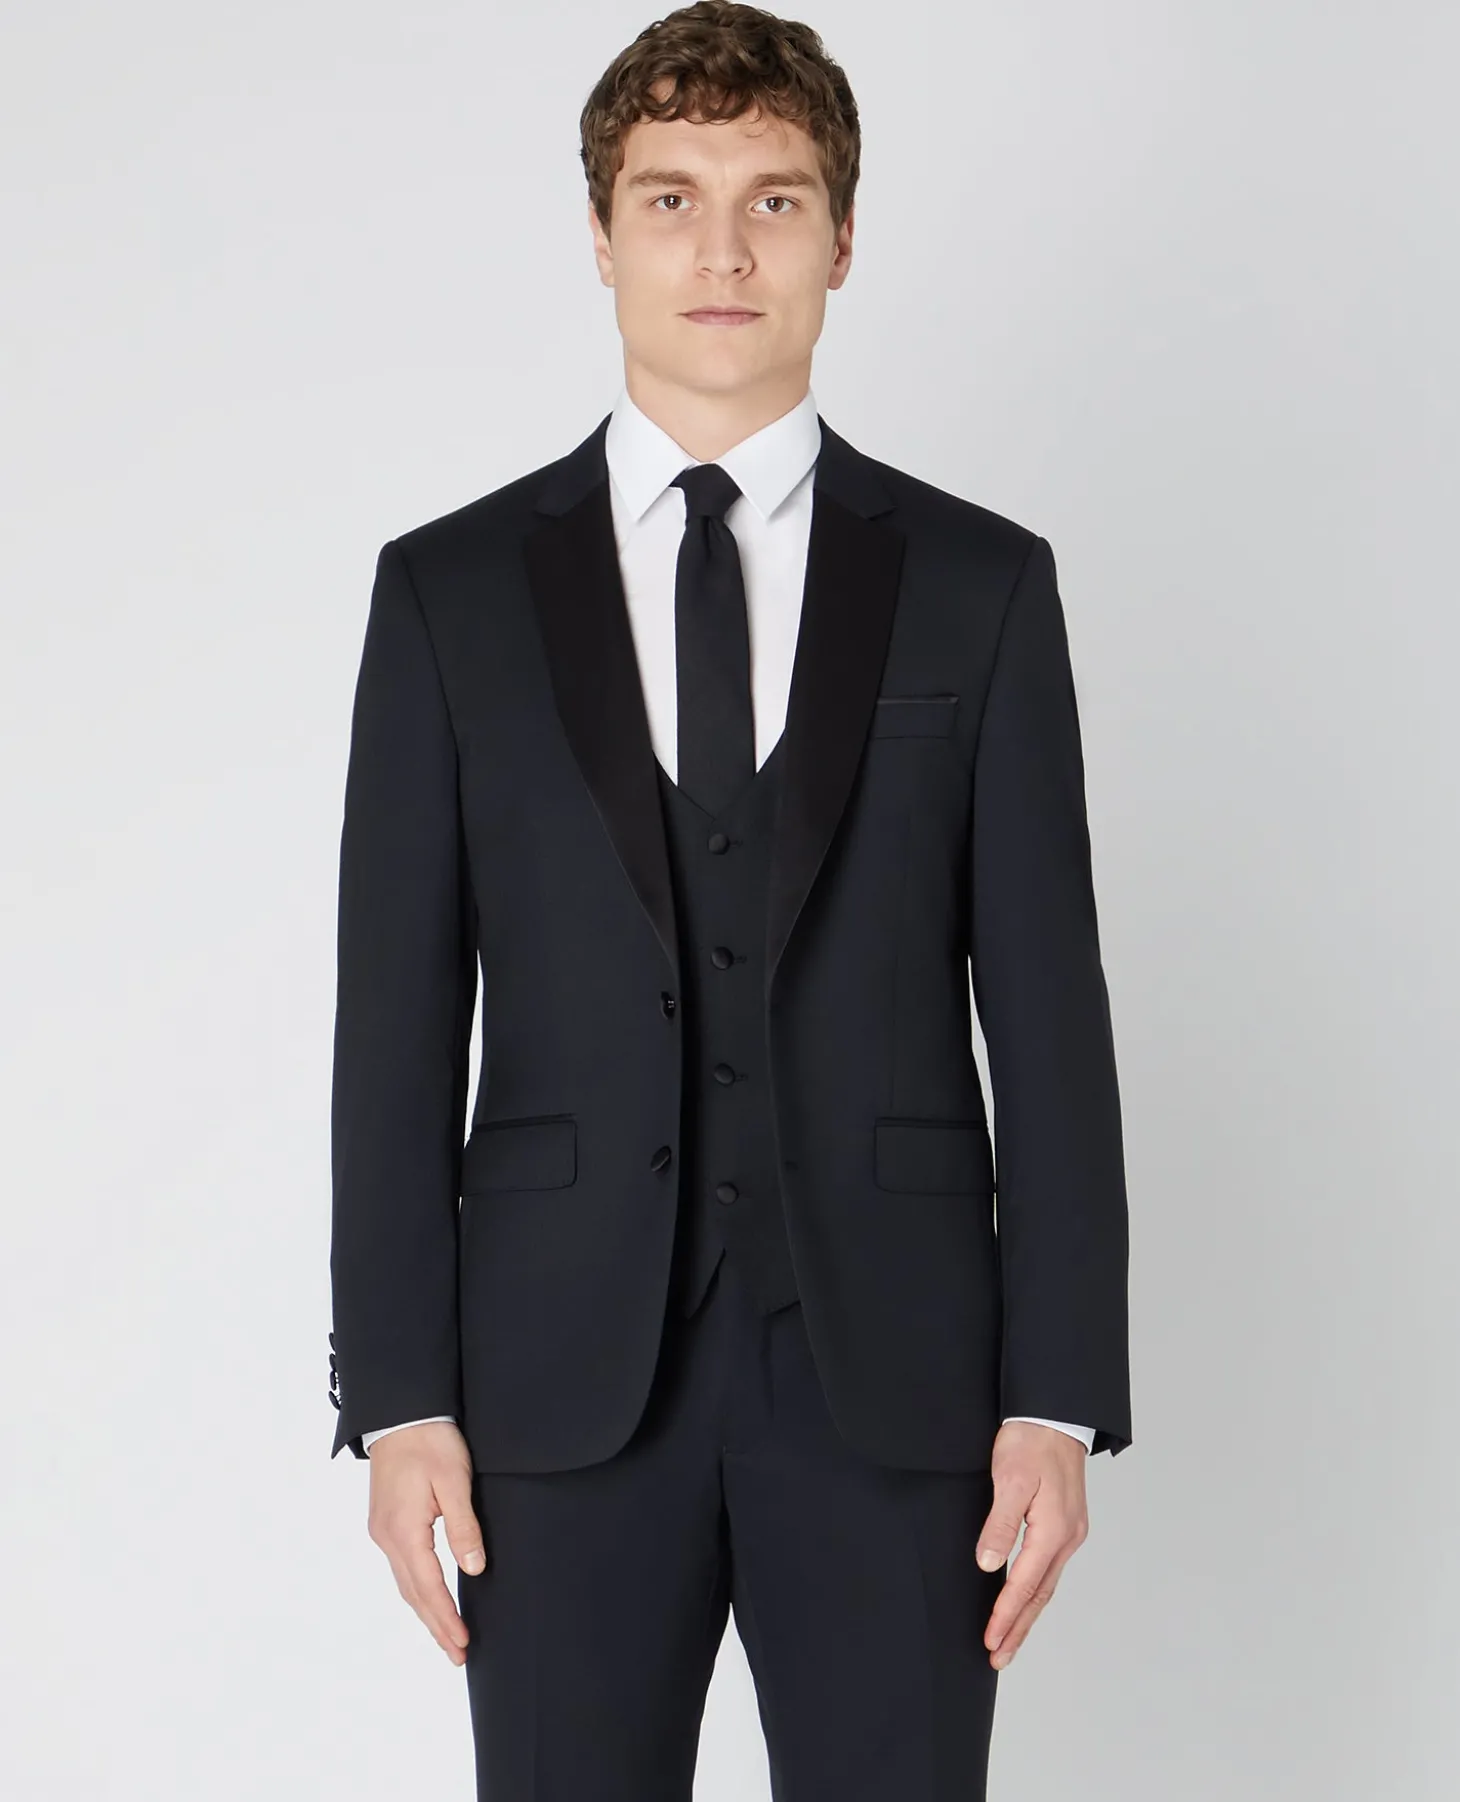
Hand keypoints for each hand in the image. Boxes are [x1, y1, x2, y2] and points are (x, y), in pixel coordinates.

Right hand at [366, 1421, 485, 1665]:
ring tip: (447, 1637)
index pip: (428, 1586)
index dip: (447, 1617)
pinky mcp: (385, 1522)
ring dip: (426, 1612)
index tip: (463, 1643)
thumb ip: (463, 1526)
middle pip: (413, 1594)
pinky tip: (429, 1598)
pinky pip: (402, 1567)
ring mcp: (382, 1530)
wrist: (401, 1412)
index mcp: (403, 1529)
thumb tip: (474, 1568)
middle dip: (436, 1626)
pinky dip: (417, 1590)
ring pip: (405, 1583)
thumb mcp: (454, 1480)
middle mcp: (386, 1536)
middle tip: (458, 1654)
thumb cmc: (431, 1440)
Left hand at [975, 1420, 1088, 1670]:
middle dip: (1019, 1629)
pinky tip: (1025, 1600)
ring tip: (1009, 1640)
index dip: (1005, 1616)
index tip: (990, 1640)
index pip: (1024, 1584)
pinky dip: (1035, 1591)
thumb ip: (1000, 1524)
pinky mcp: (1066, 1524)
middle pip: (1040, 1594)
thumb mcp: (1010, 1479)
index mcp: (1053, 1530)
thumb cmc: (1031, 1441)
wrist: (1055, 1413)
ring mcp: (1070, 1531)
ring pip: (1046, 1584)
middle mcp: (1067, 1537)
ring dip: (1027, 1614)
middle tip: (999, 1657)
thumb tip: (990, 1565)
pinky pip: (1049, 1568)